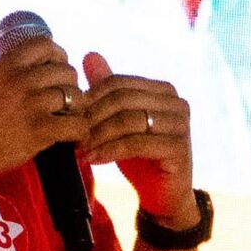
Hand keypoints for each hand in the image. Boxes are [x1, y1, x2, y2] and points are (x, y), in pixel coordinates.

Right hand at [0, 35, 83, 183]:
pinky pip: (75, 125)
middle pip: (66, 71)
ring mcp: (30, 105)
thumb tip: (25, 68)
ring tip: (70, 121)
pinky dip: (79, 132)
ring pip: (75, 96)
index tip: (58, 72)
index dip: (59, 57)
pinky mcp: (37, 131)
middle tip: (66, 103)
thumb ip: (5, 73)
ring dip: (77, 110)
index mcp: (6, 65)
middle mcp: (21, 80)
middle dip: (70, 86)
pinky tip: (72, 139)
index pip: (47, 45)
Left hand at [79, 54, 195, 225]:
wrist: (164, 196)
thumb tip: (89, 55)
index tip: (70, 118)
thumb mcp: (120, 122)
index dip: (91, 99)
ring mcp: (180, 124)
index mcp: (163, 90)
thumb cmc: (140, 157)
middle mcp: (176, 102)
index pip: (118, 83)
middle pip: (122, 99)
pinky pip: (136, 143)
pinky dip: (111, 151)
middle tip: (72, 135)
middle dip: (93, 118)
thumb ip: (107, 90)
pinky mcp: (178, 147)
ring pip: (128, 120)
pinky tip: (94, 160)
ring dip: (99, 135)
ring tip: (80, 150)